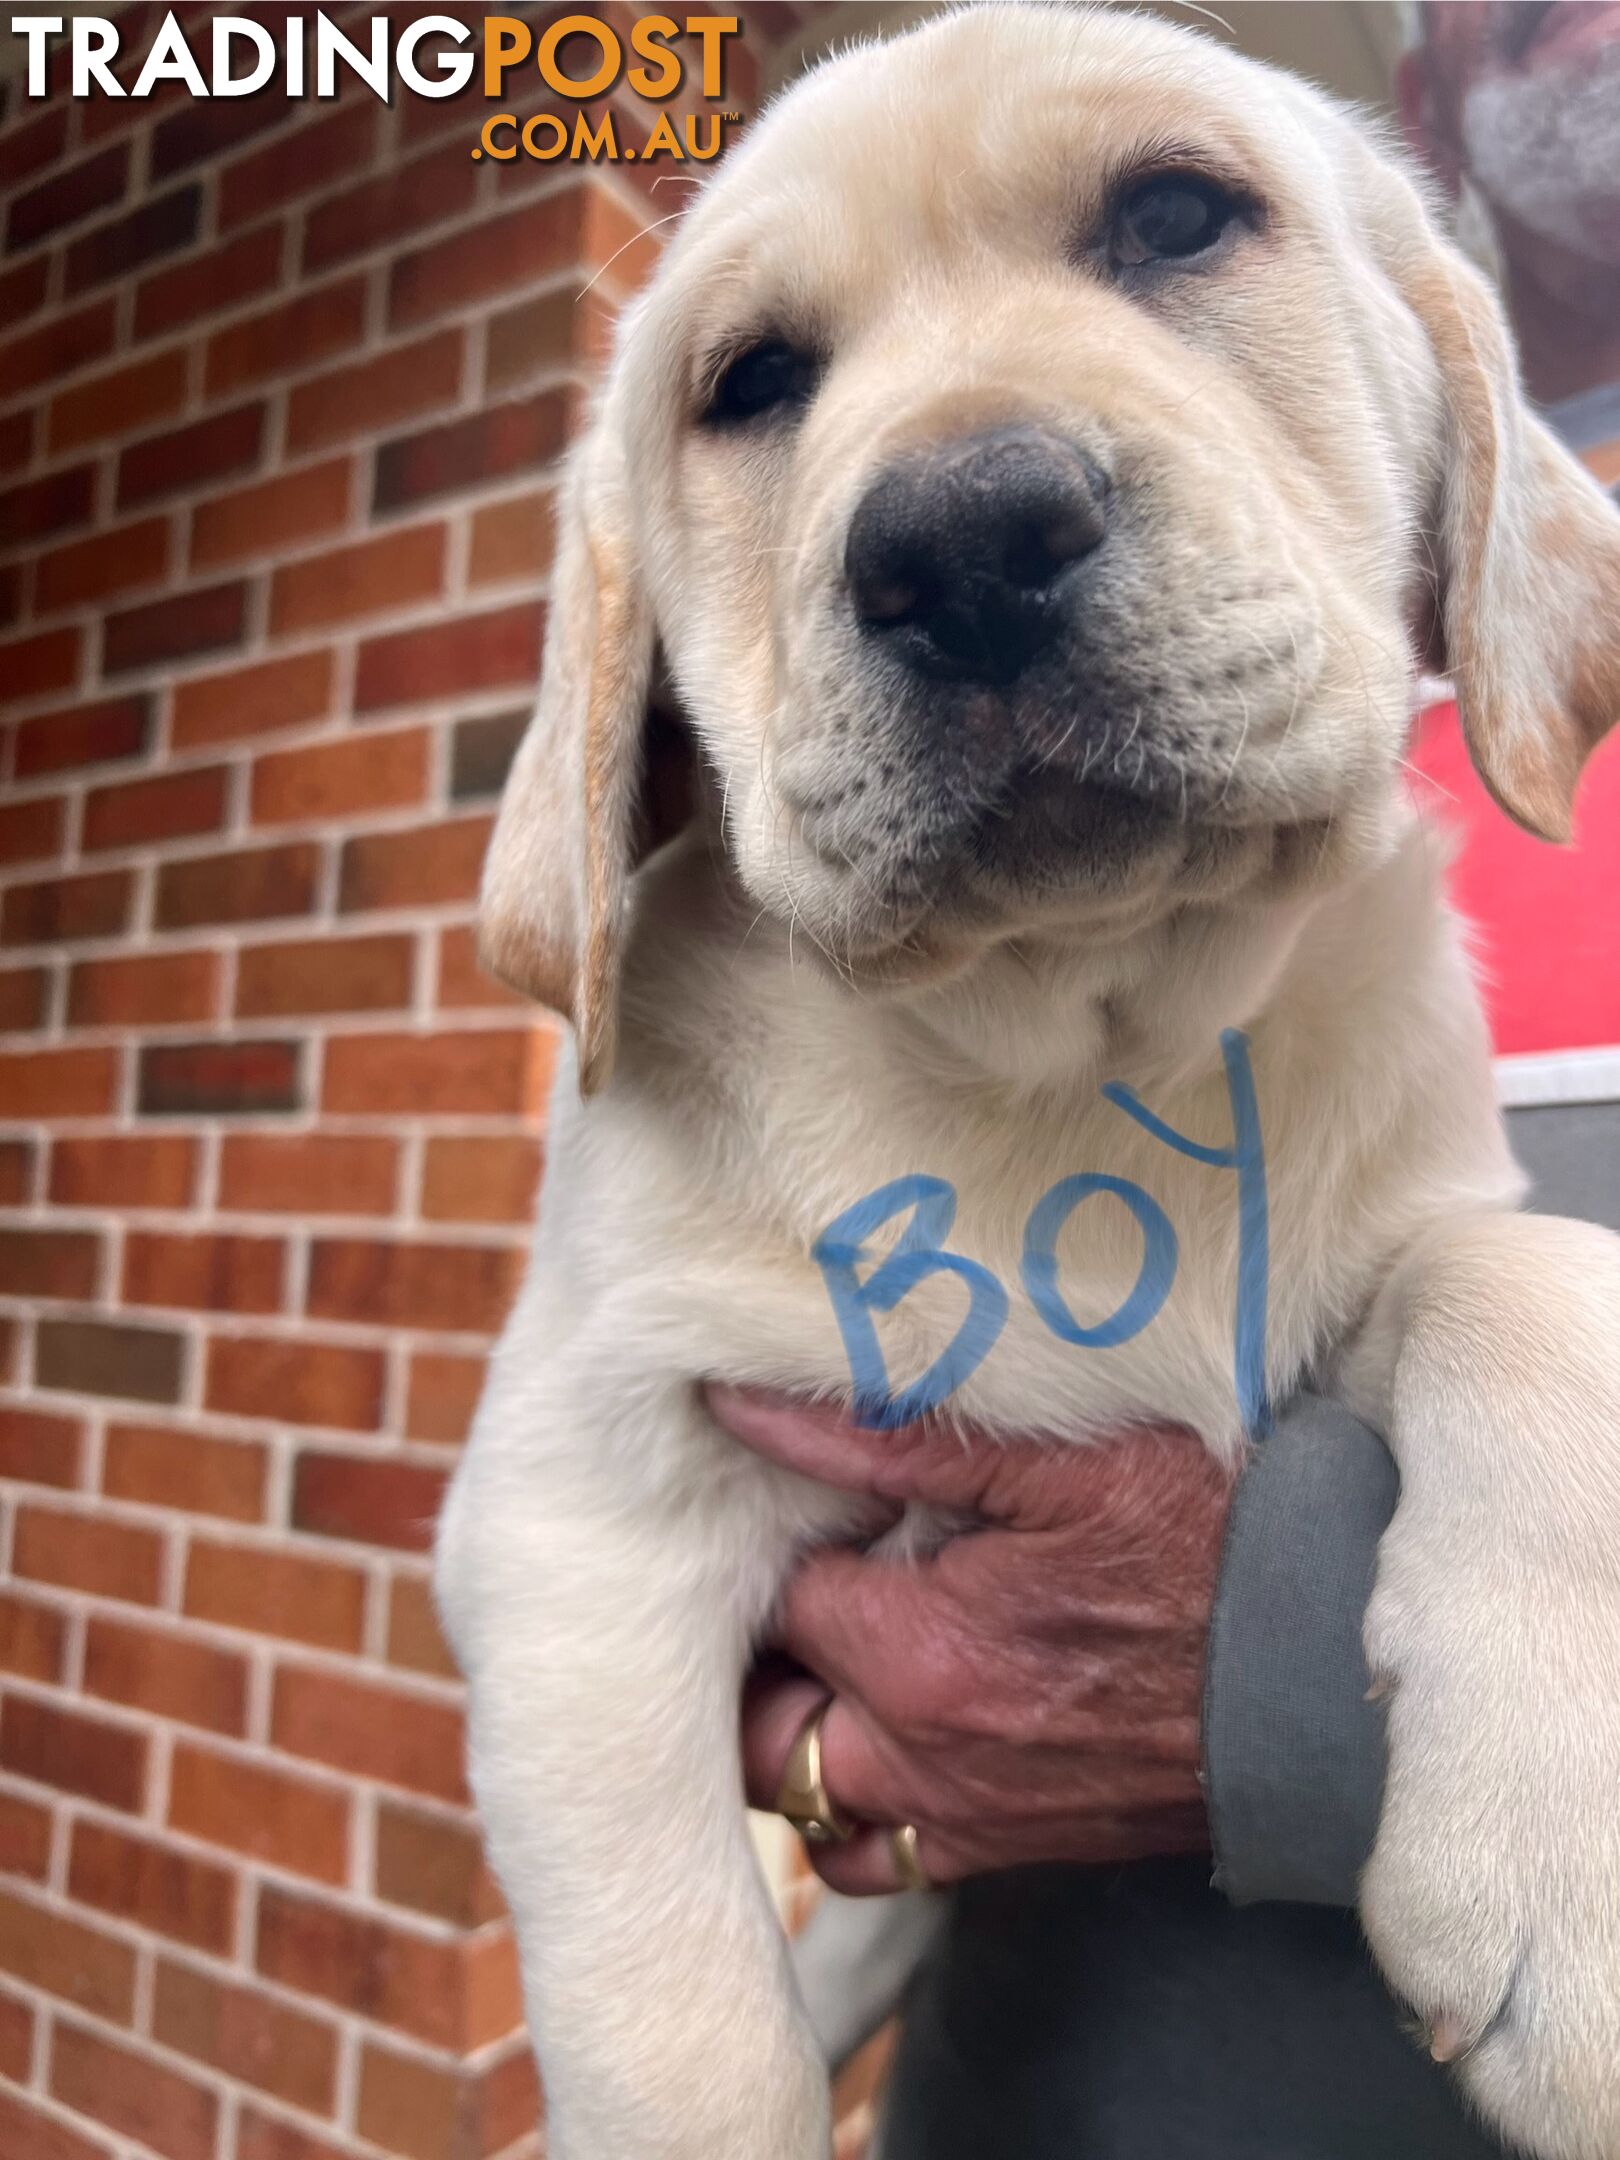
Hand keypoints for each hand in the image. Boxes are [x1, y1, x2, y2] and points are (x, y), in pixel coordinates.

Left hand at [706, 1385, 1236, 1894]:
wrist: (1331, 1668)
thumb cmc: (1207, 1540)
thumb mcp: (1054, 1462)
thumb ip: (880, 1439)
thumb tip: (740, 1401)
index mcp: (916, 1651)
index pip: (775, 1599)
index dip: (789, 1542)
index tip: (822, 1505)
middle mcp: (919, 1757)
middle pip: (758, 1730)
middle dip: (760, 1662)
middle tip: (799, 1585)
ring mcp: (964, 1818)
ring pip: (808, 1811)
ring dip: (796, 1744)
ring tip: (827, 1662)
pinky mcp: (1010, 1852)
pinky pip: (880, 1863)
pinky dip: (858, 1814)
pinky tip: (886, 1733)